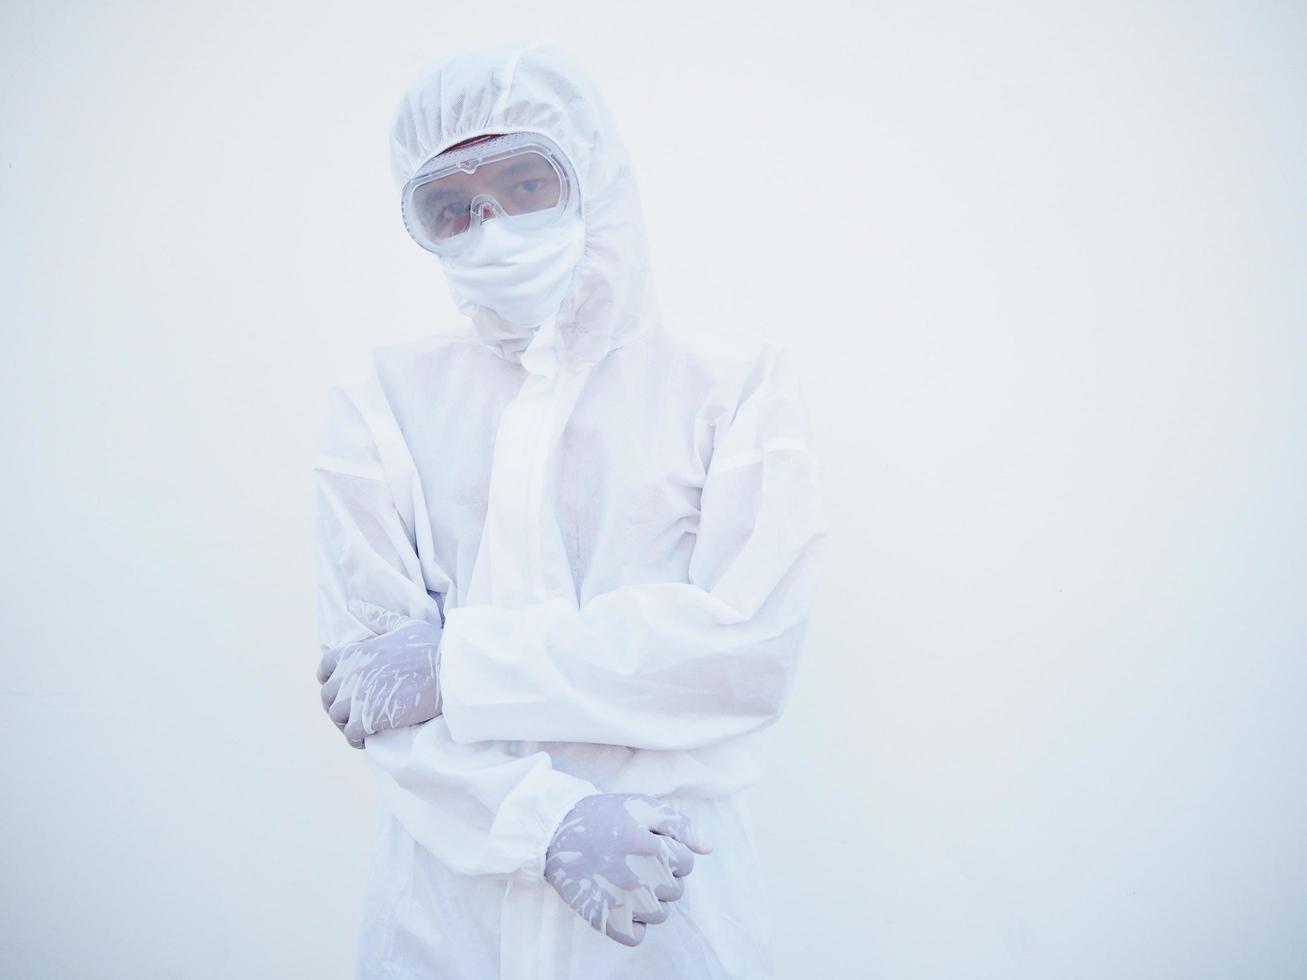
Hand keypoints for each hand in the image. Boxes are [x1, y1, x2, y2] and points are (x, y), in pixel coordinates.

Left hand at [317, 599, 443, 748]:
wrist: (451, 670)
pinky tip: (366, 738)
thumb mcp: (403, 624)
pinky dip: (355, 739)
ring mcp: (359, 695)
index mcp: (357, 650)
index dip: (331, 680)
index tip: (343, 689)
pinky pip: (351, 733)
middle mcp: (352, 672)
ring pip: (336, 716)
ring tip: (361, 727)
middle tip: (355, 712)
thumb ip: (375, 617)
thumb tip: (351, 604)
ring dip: (346, 723)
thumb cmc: (432, 645)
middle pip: (328, 695)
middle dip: (337, 705)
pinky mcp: (370, 716)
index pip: (325, 668)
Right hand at [544, 793, 713, 946]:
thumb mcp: (643, 806)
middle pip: (676, 890)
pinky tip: (625, 903)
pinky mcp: (604, 919)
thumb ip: (680, 824)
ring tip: (633, 880)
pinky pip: (637, 935)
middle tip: (640, 861)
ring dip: (653, 899)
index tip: (654, 845)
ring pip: (660, 914)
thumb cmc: (603, 815)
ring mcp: (621, 902)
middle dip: (665, 876)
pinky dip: (635, 923)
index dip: (674, 852)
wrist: (557, 831)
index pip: (686, 863)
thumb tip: (708, 848)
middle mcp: (638, 878)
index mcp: (650, 848)